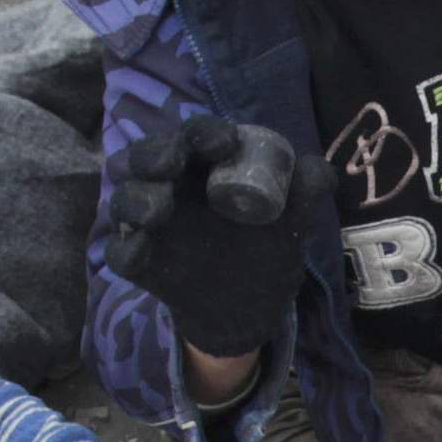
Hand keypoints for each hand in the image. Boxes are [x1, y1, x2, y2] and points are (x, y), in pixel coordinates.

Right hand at [105, 113, 332, 358]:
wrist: (250, 307)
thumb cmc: (265, 250)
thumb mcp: (291, 223)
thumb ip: (305, 193)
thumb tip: (319, 171)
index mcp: (204, 166)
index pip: (196, 137)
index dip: (204, 133)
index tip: (224, 142)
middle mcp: (170, 186)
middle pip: (147, 157)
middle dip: (155, 154)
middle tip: (173, 164)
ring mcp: (150, 224)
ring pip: (125, 199)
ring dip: (137, 198)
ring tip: (159, 209)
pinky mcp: (139, 261)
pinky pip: (122, 253)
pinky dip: (127, 250)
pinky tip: (140, 251)